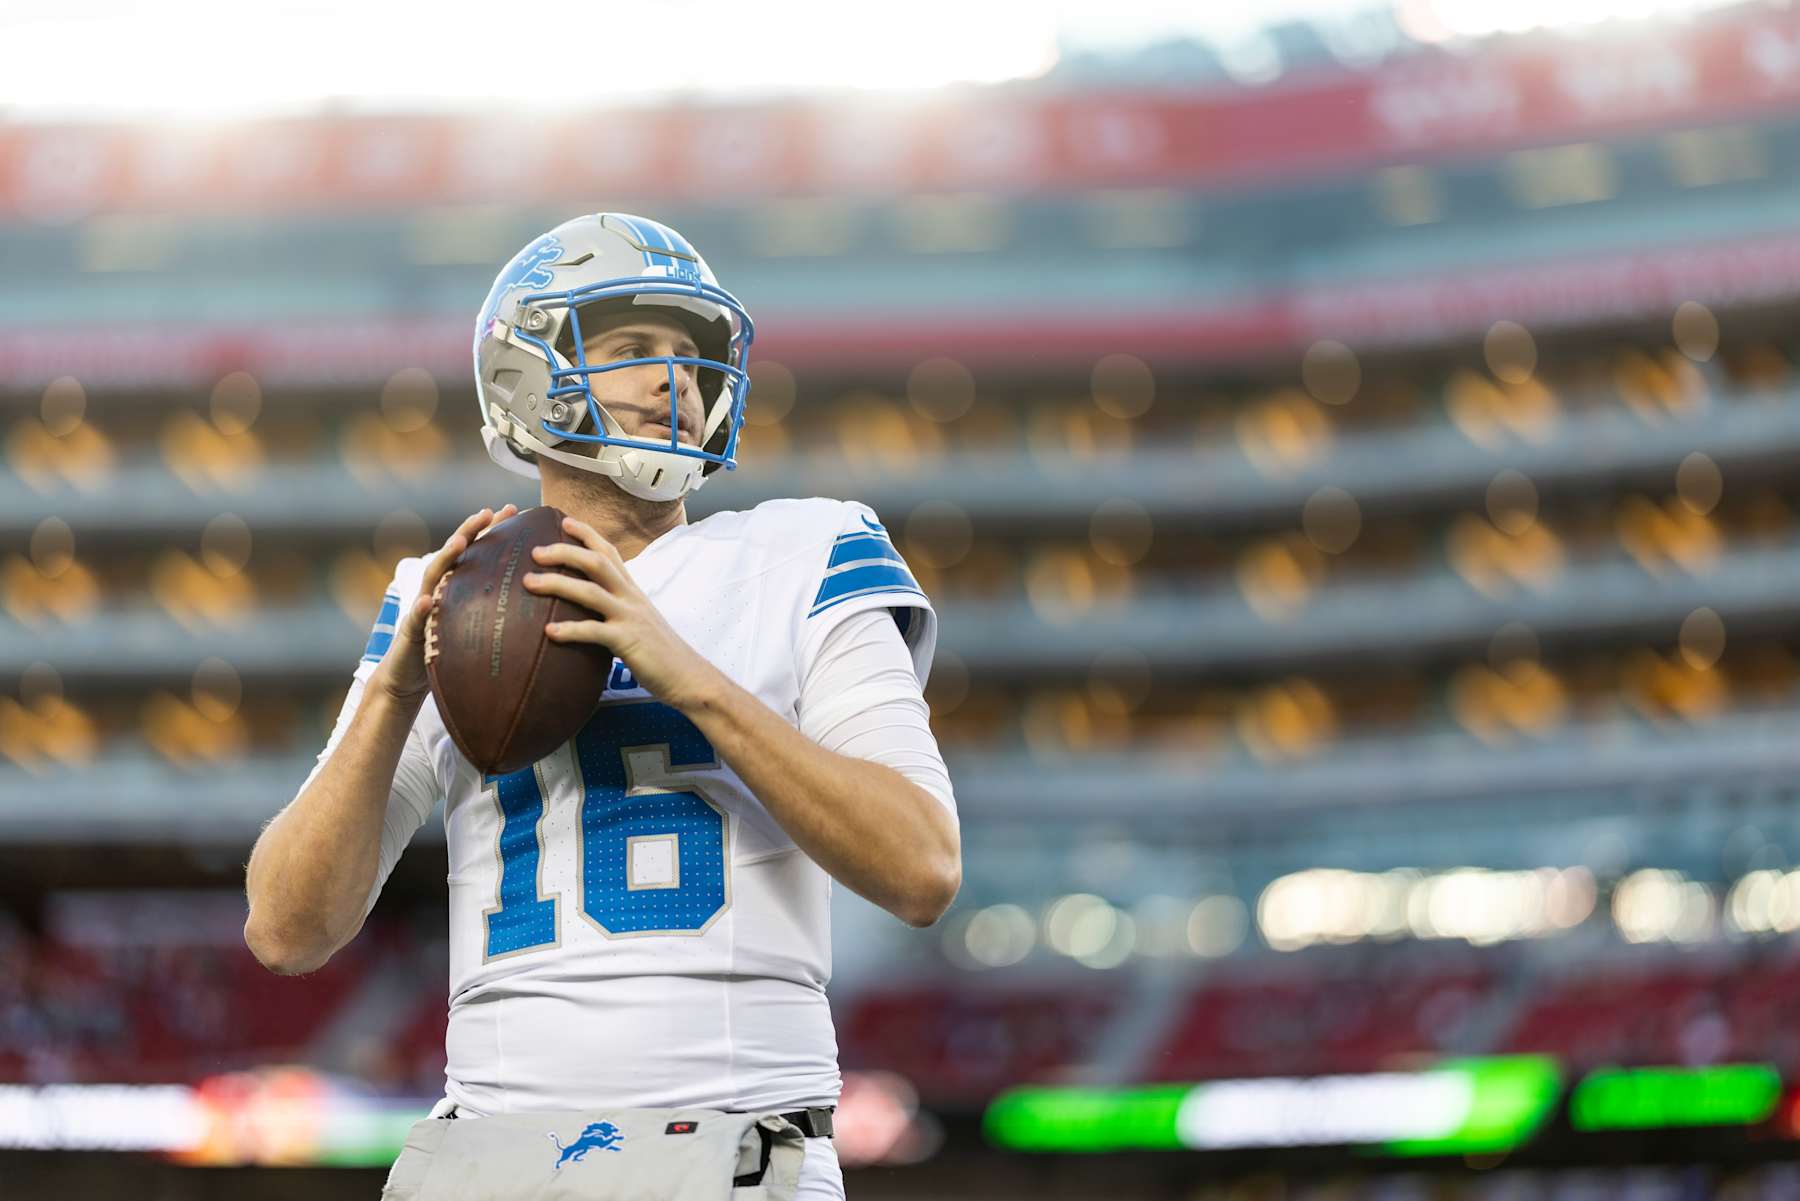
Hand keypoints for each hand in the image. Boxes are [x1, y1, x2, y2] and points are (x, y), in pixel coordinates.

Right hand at [375, 504, 517, 702]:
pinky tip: (425, 600)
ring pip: (433, 577)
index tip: (513, 509)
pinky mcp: (411, 632)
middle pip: (454, 554)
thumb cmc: (449, 649)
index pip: (475, 551)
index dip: (491, 529)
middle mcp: (437, 588)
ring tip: (460, 541)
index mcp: (456, 585)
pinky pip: (414, 619)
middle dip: (470, 529)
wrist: (410, 677)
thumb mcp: (475, 624)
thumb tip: (535, 595)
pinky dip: (419, 608)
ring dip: (445, 558)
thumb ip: (494, 606)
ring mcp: (421, 607)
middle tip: (488, 511)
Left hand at [521, 515, 724, 711]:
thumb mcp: (640, 621)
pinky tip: (549, 631)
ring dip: (557, 584)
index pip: (610, 552)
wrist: (689, 676)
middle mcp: (632, 598)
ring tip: (529, 582)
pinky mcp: (628, 641)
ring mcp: (630, 617)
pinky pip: (595, 632)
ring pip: (590, 591)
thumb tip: (590, 611)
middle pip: (597, 562)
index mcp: (633, 591)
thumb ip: (618, 609)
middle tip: (535, 552)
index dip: (587, 534)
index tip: (564, 521)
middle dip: (564, 552)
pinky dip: (570, 629)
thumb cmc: (660, 653)